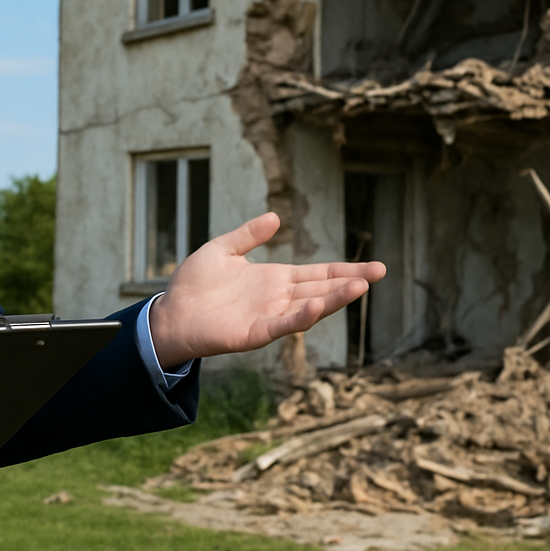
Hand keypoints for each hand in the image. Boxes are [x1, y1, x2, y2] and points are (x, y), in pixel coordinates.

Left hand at [146, 212, 385, 368]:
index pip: (318, 274)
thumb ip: (248, 235)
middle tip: (380, 272)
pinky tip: (317, 305)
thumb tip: (275, 217)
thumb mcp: (222, 249)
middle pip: (322, 289)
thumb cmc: (193, 285)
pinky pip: (282, 325)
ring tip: (360, 286)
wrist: (169, 314)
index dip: (345, 270)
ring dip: (334, 299)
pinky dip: (301, 317)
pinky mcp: (254, 333)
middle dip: (351, 282)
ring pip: (309, 308)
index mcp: (274, 279)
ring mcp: (269, 317)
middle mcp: (277, 298)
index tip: (374, 267)